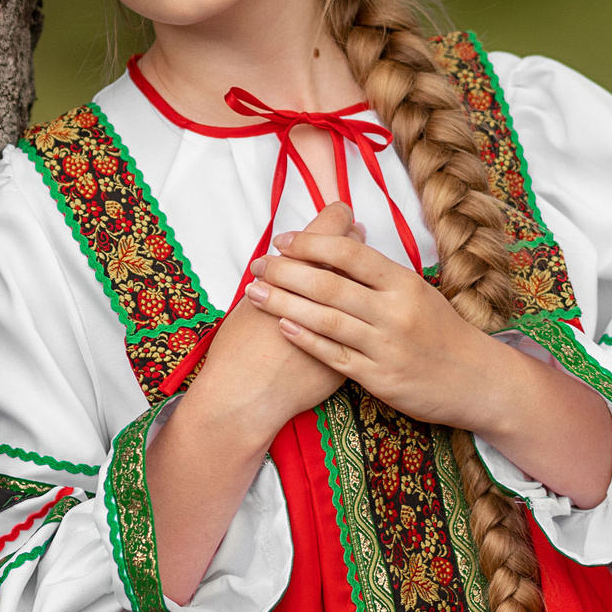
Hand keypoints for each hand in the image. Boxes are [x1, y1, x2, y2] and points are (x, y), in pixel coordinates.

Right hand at [175, 203, 354, 448]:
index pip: (332, 229)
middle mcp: (334, 292)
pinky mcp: (358, 352)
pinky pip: (370, 323)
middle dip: (355, 240)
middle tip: (352, 232)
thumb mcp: (257, 297)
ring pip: (370, 287)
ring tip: (356, 266)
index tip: (338, 215)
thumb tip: (296, 253)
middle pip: (356, 254)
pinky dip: (366, 310)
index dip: (336, 218)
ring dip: (364, 274)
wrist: (247, 396)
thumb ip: (282, 273)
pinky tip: (360, 307)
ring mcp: (353, 323)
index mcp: (302, 270)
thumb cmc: (241, 344)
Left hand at [246, 209, 517, 433]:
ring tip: (255, 292)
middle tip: (257, 264)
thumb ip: (379, 272)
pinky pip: (334, 356)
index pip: (350, 254)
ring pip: (327, 319)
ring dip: (285, 303)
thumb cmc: (442, 332)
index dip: (312, 243)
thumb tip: (343, 236)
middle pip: (330, 285)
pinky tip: (282, 326)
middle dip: (287, 271)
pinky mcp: (380, 378)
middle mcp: (395, 311)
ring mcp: (387, 346)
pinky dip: (306, 339)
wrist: (478, 380)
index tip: (282, 239)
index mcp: (404, 283)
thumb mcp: (419, 292)